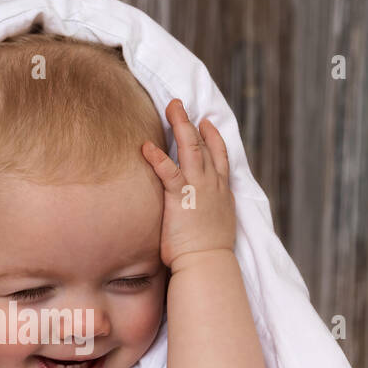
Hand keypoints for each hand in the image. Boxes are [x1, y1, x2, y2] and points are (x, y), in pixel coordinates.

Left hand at [141, 99, 235, 269]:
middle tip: (179, 105)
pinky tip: (146, 146)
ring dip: (180, 125)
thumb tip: (198, 215)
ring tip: (170, 108)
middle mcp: (212, 185)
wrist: (208, 262)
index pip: (220, 157)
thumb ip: (206, 212)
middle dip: (191, 123)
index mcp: (222, 192)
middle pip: (204, 145)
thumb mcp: (214, 226)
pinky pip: (168, 171)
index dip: (213, 137)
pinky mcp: (180, 197)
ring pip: (191, 148)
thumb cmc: (208, 253)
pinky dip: (157, 157)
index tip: (206, 123)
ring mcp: (198, 188)